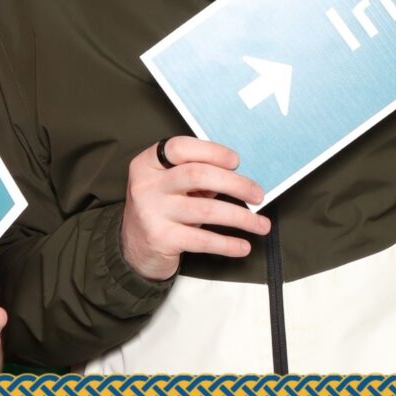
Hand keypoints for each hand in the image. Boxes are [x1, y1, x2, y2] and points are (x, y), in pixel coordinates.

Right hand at [120, 137, 270, 281]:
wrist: (133, 247)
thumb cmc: (162, 208)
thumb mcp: (171, 185)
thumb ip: (197, 174)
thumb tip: (241, 176)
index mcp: (148, 163)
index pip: (180, 147)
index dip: (212, 151)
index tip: (236, 161)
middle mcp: (147, 185)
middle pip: (198, 175)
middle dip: (235, 184)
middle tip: (258, 194)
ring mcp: (152, 212)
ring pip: (206, 209)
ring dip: (240, 217)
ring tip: (261, 224)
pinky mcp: (161, 239)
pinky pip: (202, 240)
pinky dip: (227, 243)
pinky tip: (243, 246)